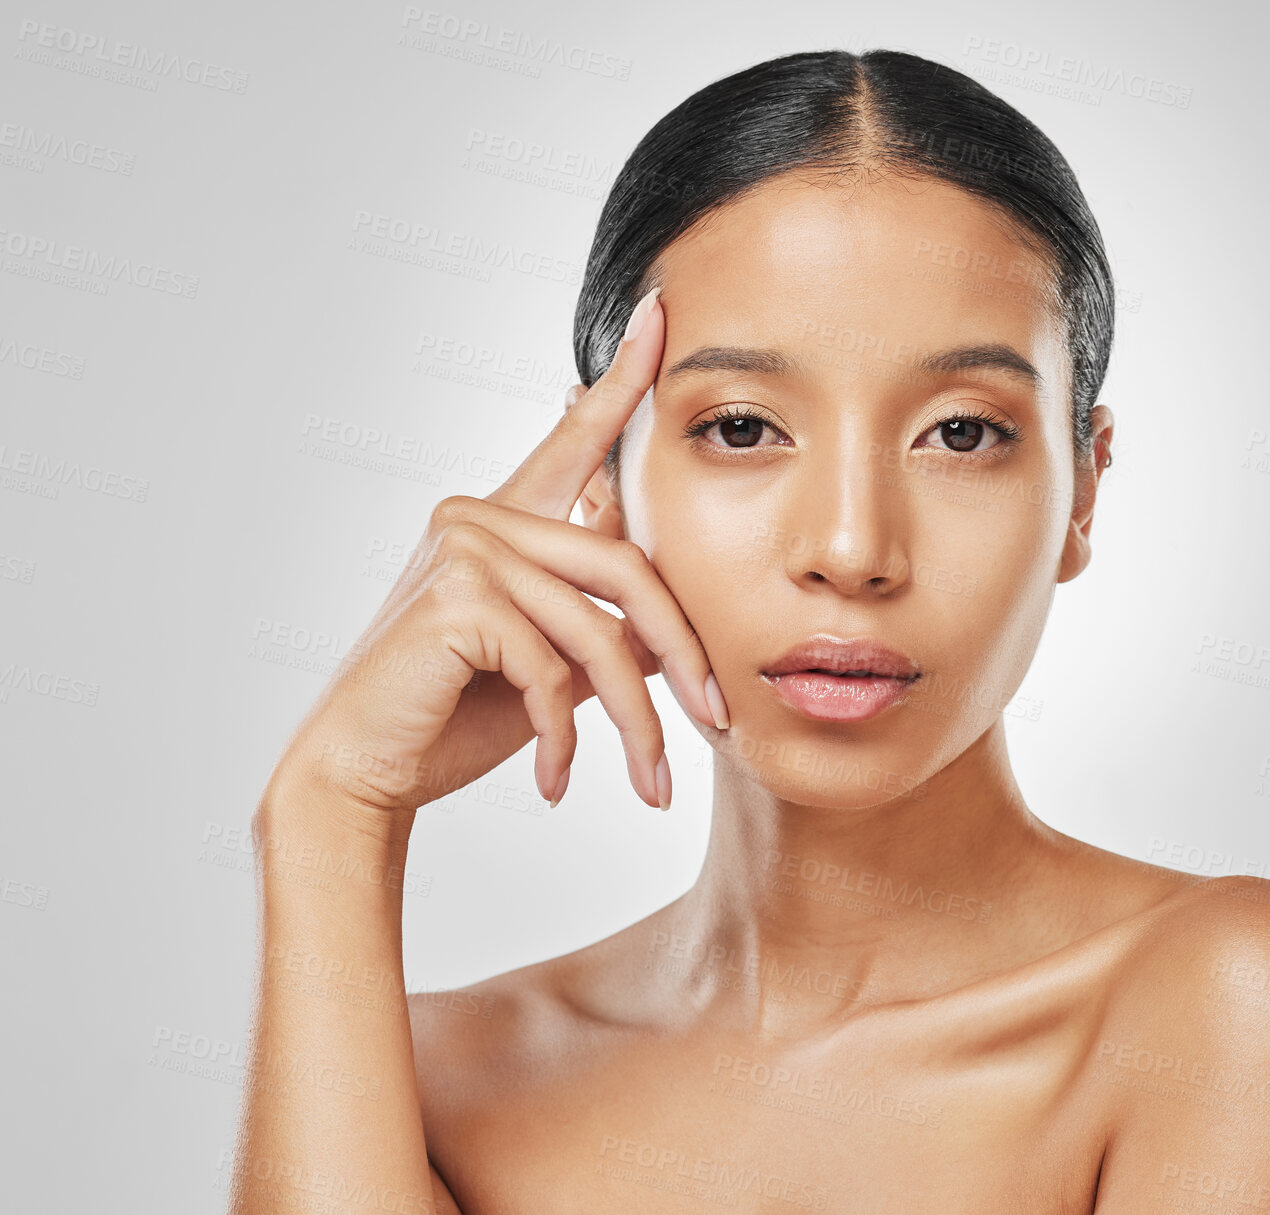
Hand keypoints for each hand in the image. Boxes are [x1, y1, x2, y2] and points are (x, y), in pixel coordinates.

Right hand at [265, 286, 726, 823]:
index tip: (661, 314)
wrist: (366, 771)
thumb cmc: (455, 714)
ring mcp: (465, 549)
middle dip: (686, 654)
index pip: (576, 440)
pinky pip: (556, 666)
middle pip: (628, 568)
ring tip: (650, 783)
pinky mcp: (457, 598)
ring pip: (601, 630)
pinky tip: (553, 781)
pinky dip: (566, 736)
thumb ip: (604, 621)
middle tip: (720, 720)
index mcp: (504, 519)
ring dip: (636, 720)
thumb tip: (681, 625)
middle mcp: (480, 515)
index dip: (624, 381)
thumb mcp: (551, 662)